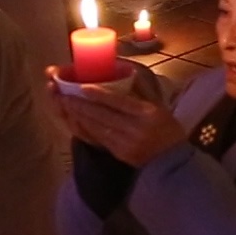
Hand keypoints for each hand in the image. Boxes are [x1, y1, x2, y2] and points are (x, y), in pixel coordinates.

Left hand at [51, 71, 187, 166]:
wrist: (171, 161)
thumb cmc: (167, 130)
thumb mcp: (160, 107)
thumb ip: (143, 91)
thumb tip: (129, 72)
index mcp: (147, 113)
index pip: (119, 102)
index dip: (99, 95)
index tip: (82, 87)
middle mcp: (135, 127)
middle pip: (103, 114)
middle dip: (81, 104)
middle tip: (64, 95)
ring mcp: (125, 142)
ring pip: (97, 126)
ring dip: (79, 116)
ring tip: (65, 105)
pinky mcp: (118, 153)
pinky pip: (98, 138)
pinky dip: (85, 128)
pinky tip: (76, 121)